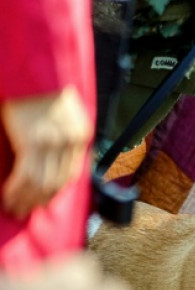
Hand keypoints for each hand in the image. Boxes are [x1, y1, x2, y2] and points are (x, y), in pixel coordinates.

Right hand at [1, 85, 91, 218]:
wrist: (34, 68)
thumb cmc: (39, 89)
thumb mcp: (59, 114)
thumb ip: (59, 136)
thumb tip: (46, 160)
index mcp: (80, 135)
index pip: (70, 173)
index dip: (55, 192)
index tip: (43, 202)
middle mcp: (70, 141)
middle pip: (57, 182)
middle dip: (40, 200)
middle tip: (25, 210)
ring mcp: (53, 142)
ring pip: (42, 182)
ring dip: (26, 199)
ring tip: (14, 208)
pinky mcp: (34, 140)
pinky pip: (27, 174)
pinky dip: (17, 189)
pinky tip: (8, 196)